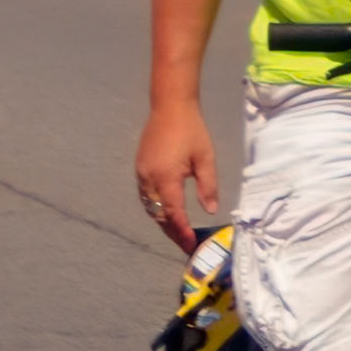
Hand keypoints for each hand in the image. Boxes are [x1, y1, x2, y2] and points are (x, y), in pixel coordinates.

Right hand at [136, 99, 218, 251]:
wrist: (170, 106)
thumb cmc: (192, 130)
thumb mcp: (206, 158)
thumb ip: (208, 186)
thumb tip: (211, 210)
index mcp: (166, 177)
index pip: (173, 213)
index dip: (182, 231)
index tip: (191, 244)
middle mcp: (149, 178)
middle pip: (158, 214)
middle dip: (172, 231)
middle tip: (186, 244)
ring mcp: (141, 173)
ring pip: (150, 207)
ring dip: (163, 220)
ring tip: (178, 232)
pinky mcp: (139, 168)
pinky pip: (146, 195)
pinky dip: (156, 208)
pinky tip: (167, 211)